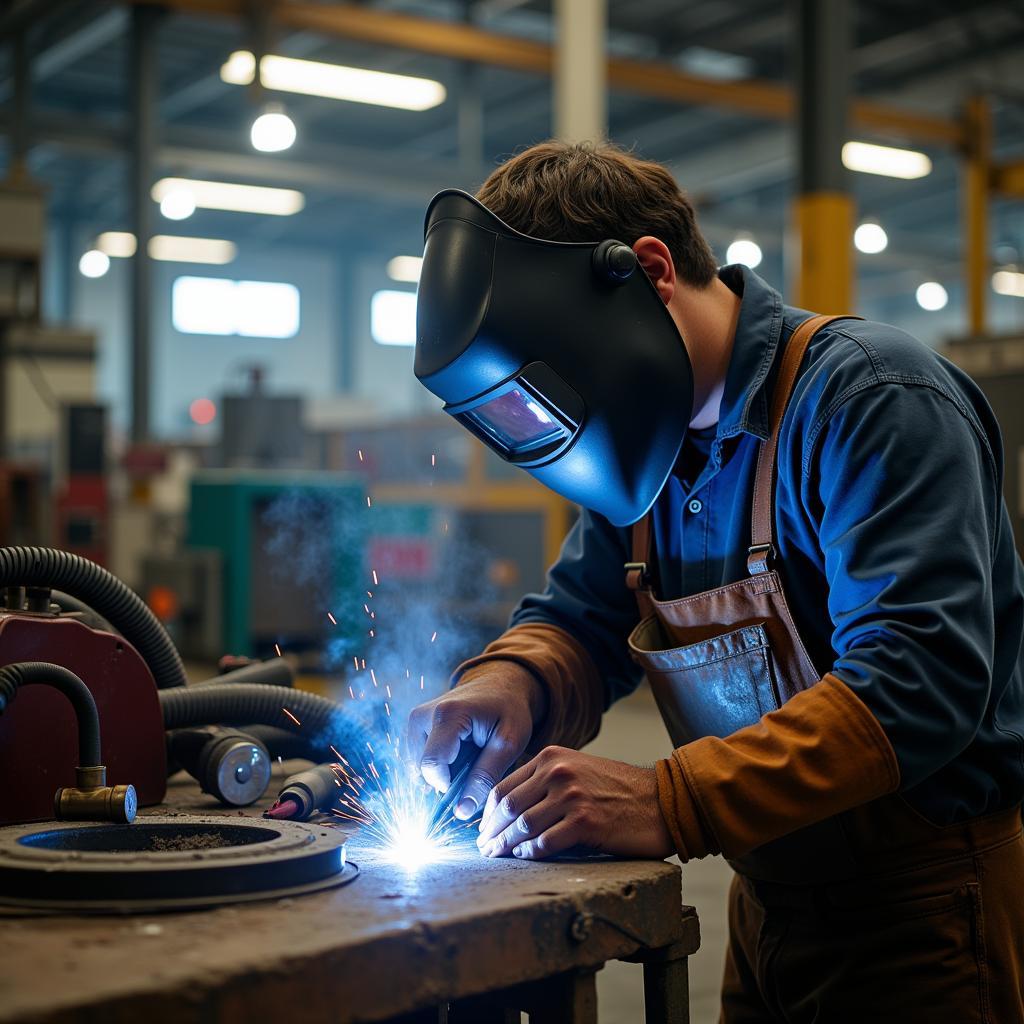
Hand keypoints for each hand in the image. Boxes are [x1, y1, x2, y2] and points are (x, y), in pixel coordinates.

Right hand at [406, 663, 546, 818]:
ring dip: (442, 773)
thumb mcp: (509, 743)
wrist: (499, 684)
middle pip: (422, 769)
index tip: (471, 786)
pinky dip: (437, 765)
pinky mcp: (414, 726)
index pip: (432, 766)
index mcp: (447, 715)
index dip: (448, 786)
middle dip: (446, 780)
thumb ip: (485, 776)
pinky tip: (458, 755)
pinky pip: (417, 760)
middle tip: (475, 768)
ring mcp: (415, 720)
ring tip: (468, 759)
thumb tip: (461, 812)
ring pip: (417, 768)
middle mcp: (422, 715)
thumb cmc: (508, 710)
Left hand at [476, 746, 672, 860]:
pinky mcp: (585, 821)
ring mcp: (571, 795)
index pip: (505, 786)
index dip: (489, 813)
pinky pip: (545, 842)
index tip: (483, 830)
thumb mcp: (578, 771)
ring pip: (523, 825)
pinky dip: (530, 853)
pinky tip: (525, 858)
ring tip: (497, 858)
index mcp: (552, 757)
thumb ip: (547, 781)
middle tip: (484, 850)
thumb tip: (510, 809)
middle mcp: (558, 771)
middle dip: (491, 832)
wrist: (662, 800)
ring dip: (506, 846)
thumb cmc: (619, 791)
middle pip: (508, 806)